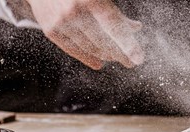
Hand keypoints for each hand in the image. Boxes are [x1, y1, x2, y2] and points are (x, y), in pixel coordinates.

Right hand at [26, 0, 143, 68]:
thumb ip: (116, 12)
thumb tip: (135, 28)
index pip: (115, 27)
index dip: (128, 45)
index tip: (138, 59)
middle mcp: (74, 11)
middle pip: (103, 41)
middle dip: (119, 53)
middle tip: (130, 61)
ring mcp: (61, 22)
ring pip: (89, 47)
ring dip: (106, 55)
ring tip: (115, 57)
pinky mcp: (51, 30)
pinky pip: (73, 49)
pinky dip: (88, 57)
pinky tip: (98, 63)